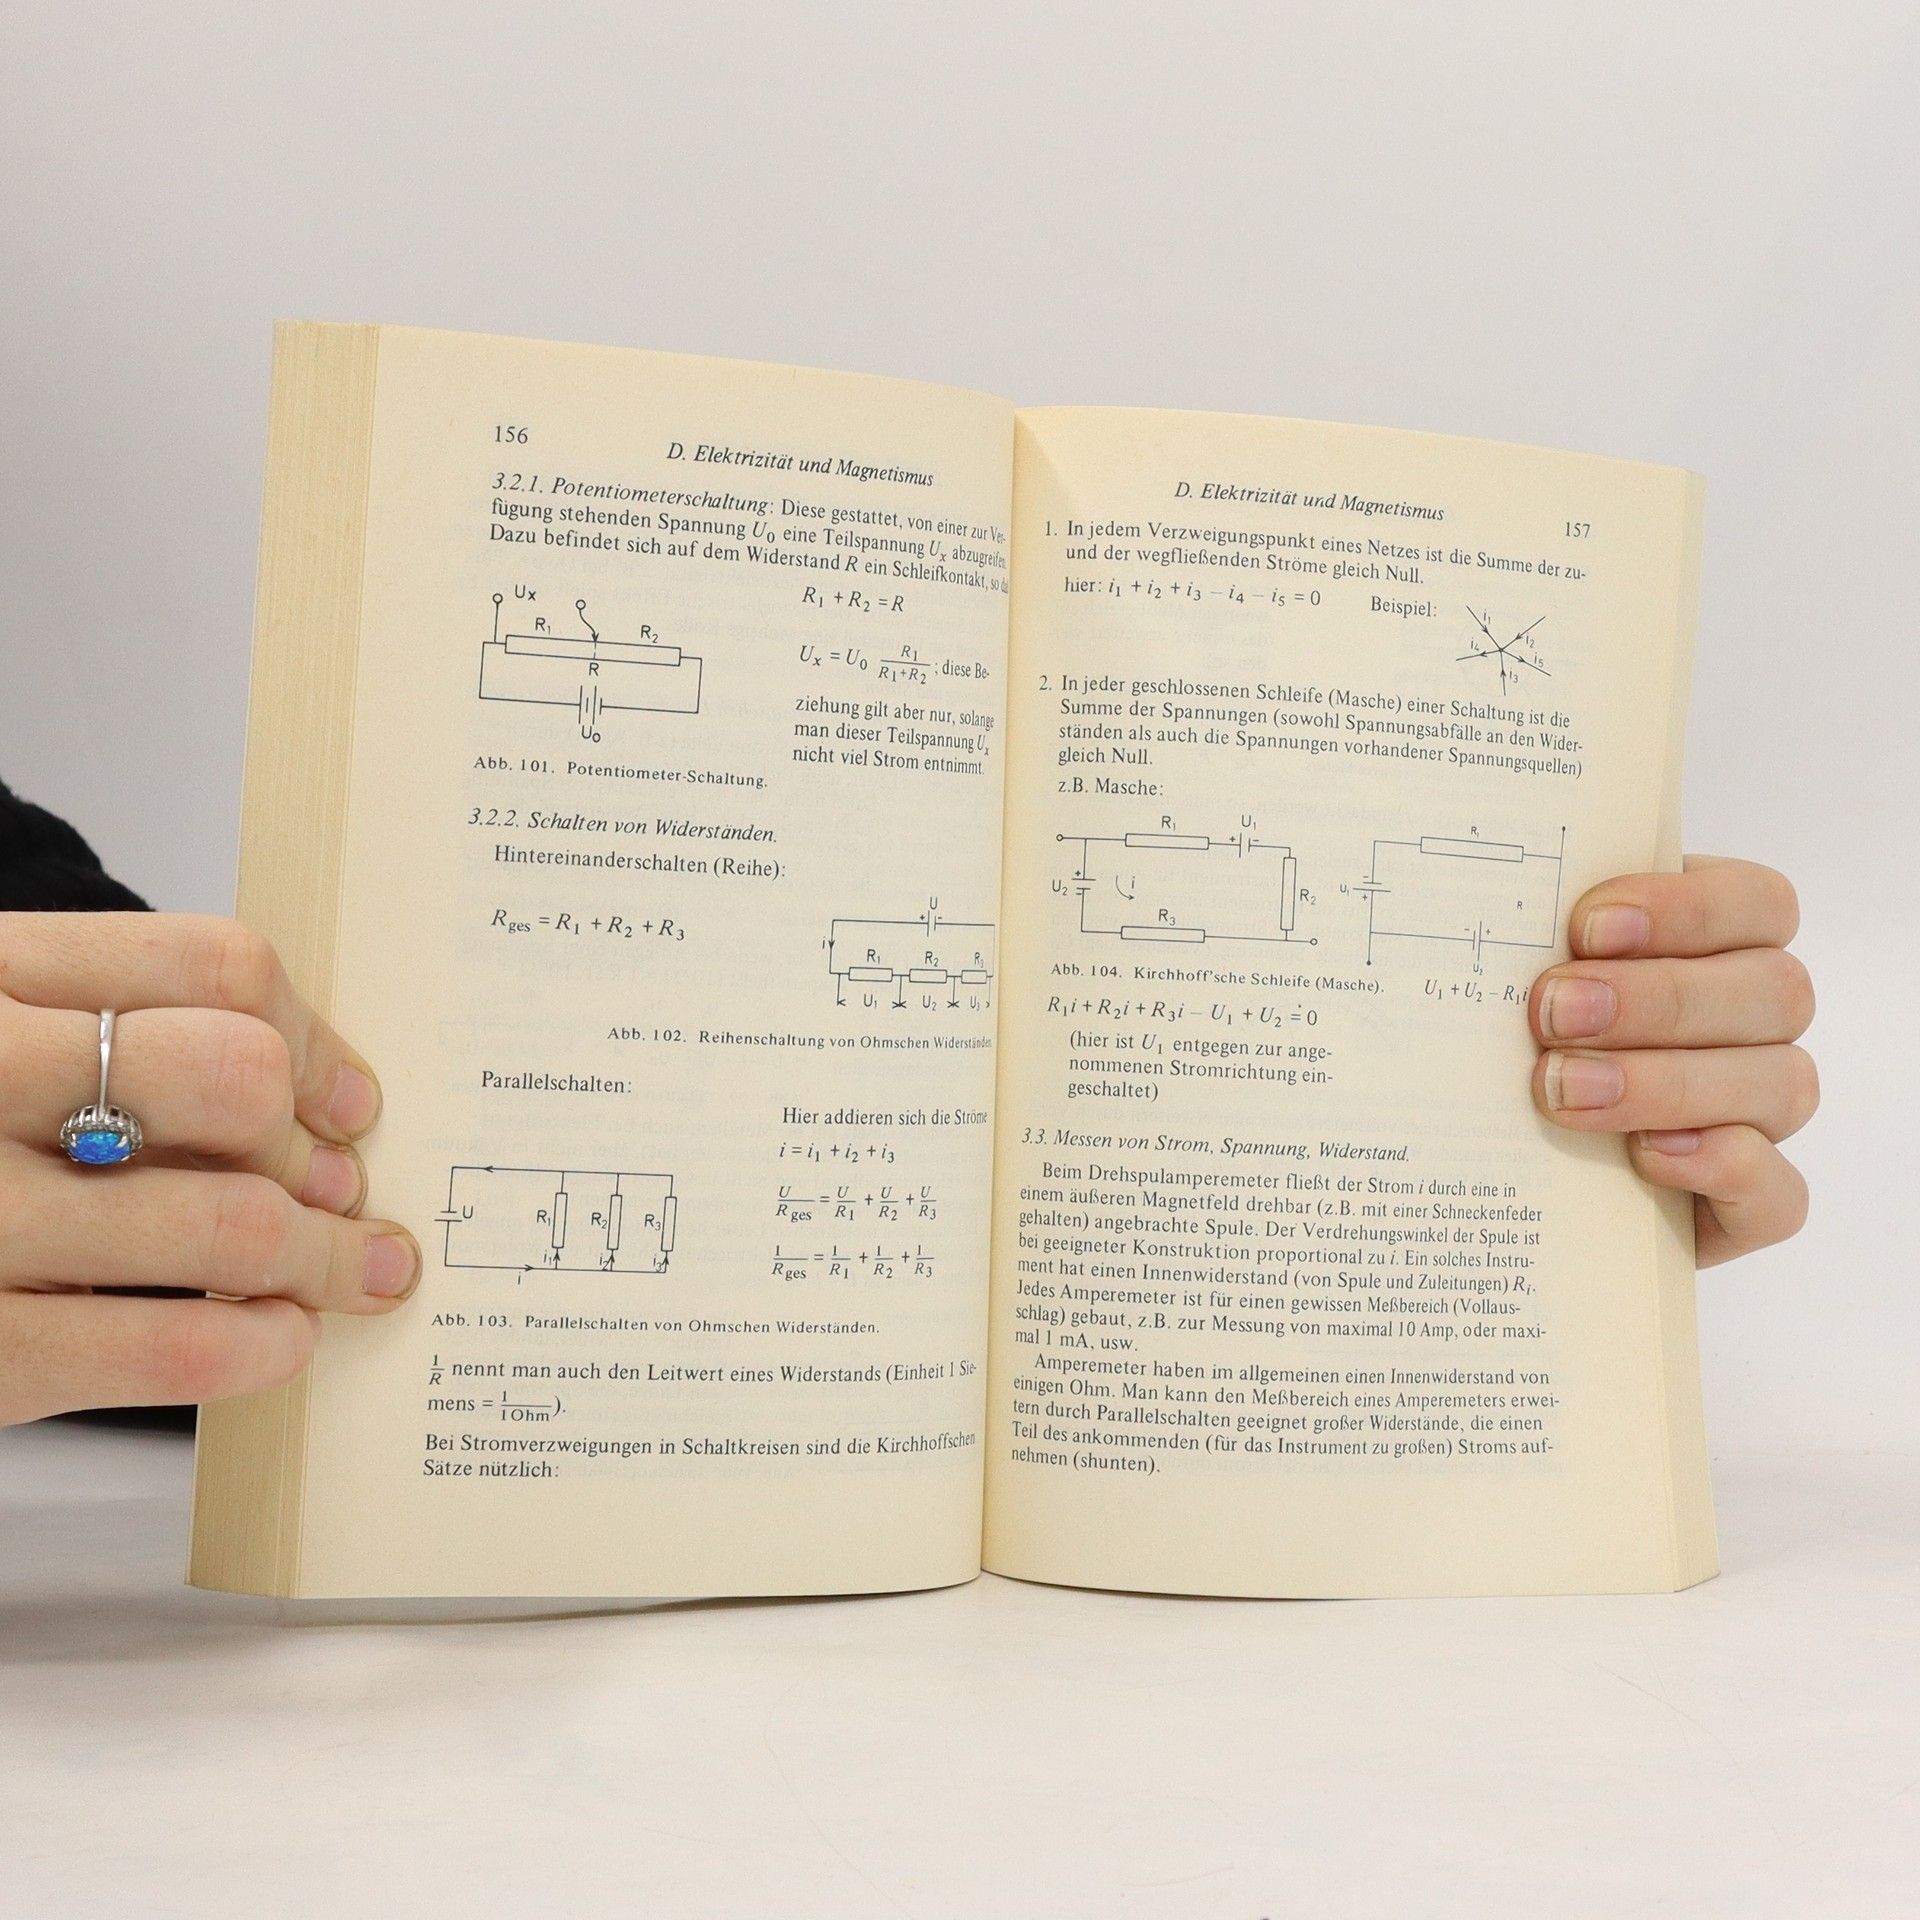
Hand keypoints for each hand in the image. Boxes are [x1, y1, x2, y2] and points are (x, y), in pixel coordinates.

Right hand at [0, 914, 419, 1425]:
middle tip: (340, 1191)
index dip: (312, 1039)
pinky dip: (262, 1343)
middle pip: (232, 1078)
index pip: (211, 966)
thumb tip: (324, 1116)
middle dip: (314, 1148)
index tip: (349, 1100)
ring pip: (229, 1219)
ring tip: (350, 1272)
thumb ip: (119, 1034)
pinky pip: (173, 1347)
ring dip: (322, 1256)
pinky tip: (279, 1337)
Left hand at [1528, 857, 1816, 1265]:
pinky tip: (1645, 1155)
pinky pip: (1778, 1192)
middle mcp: (1757, 1025)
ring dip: (1667, 1083)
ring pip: (1780, 1084)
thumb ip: (1529, 937)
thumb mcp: (1513, 978)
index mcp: (1720, 944)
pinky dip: (1721, 1167)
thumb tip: (1490, 900)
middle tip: (1551, 1012)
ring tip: (1561, 1089)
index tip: (1586, 927)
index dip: (1687, 907)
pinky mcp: (1751, 1205)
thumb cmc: (1509, 1042)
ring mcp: (1763, 1117)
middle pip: (1773, 992)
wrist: (1500, 1180)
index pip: (1758, 903)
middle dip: (1656, 999)